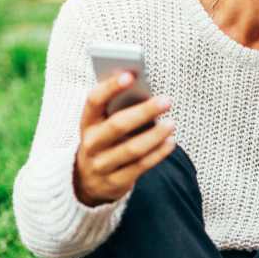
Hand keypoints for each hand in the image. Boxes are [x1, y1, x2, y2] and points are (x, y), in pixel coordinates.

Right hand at [74, 71, 175, 205]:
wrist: (87, 181)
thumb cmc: (104, 140)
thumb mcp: (102, 124)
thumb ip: (118, 107)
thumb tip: (143, 86)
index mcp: (86, 122)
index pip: (94, 100)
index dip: (110, 87)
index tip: (130, 75)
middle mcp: (90, 144)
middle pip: (117, 125)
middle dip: (144, 112)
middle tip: (166, 100)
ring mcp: (101, 165)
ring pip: (131, 149)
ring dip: (155, 135)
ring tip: (172, 123)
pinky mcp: (115, 182)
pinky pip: (140, 166)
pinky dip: (158, 153)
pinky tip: (170, 141)